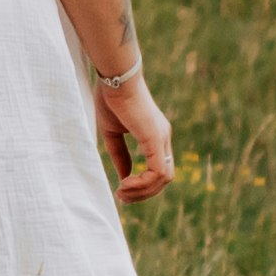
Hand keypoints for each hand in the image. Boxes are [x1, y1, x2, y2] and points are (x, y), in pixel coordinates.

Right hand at [91, 69, 175, 204]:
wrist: (115, 78)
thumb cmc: (111, 98)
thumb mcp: (113, 133)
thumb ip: (120, 154)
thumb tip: (124, 176)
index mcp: (155, 136)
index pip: (158, 169)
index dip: (143, 184)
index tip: (122, 189)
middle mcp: (163, 138)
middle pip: (164, 178)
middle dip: (143, 193)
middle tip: (122, 197)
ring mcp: (162, 138)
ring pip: (163, 179)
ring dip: (142, 191)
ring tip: (122, 191)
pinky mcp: (155, 138)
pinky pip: (158, 171)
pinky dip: (143, 183)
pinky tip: (125, 183)